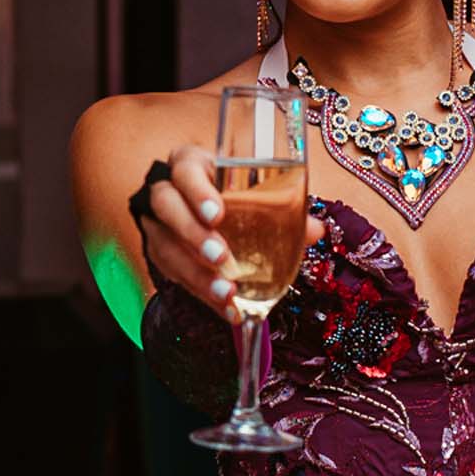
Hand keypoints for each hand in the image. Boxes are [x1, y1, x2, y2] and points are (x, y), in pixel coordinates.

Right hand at [138, 143, 309, 322]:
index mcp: (191, 165)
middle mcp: (168, 191)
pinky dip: (203, 295)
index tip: (217, 214)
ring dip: (196, 273)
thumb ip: (283, 208)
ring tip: (226, 293)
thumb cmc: (232, 193)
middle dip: (192, 233)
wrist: (202, 209)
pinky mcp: (160, 254)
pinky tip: (228, 310)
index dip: (197, 191)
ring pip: (164, 246)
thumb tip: (316, 230)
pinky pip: (175, 276)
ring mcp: (158, 225)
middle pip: (166, 206)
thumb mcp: (253, 191)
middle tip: (220, 257)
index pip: (185, 170)